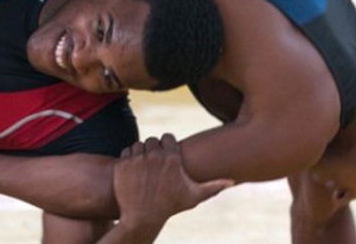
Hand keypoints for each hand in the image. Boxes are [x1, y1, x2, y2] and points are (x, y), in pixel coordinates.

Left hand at [113, 134, 233, 228]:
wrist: (142, 218)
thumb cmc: (170, 206)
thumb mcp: (193, 196)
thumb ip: (213, 186)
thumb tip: (232, 182)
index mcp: (172, 158)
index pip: (168, 137)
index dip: (167, 145)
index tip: (167, 155)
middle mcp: (154, 156)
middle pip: (153, 140)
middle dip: (154, 149)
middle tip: (155, 163)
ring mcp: (138, 159)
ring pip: (139, 144)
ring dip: (141, 152)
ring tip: (144, 167)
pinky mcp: (123, 164)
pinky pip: (127, 151)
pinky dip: (129, 158)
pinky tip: (134, 170)